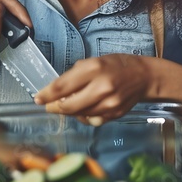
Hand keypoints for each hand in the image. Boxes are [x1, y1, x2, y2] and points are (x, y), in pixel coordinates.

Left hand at [34, 54, 153, 124]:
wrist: (144, 76)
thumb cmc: (116, 65)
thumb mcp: (93, 61)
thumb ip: (74, 75)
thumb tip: (56, 90)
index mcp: (94, 69)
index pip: (62, 86)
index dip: (46, 95)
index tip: (37, 98)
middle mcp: (102, 87)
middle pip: (68, 106)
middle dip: (54, 107)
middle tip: (48, 106)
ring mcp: (109, 103)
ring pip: (79, 115)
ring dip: (69, 112)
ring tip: (66, 105)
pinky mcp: (115, 115)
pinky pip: (92, 120)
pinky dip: (84, 117)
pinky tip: (83, 110)